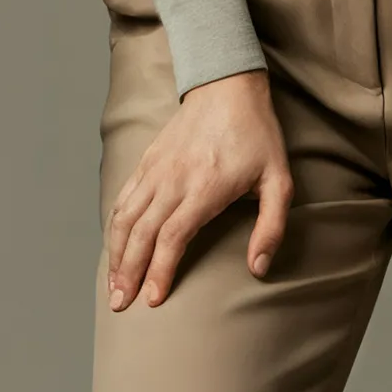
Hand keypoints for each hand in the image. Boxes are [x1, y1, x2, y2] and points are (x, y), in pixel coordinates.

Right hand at [105, 67, 290, 310]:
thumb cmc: (257, 136)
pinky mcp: (146, 161)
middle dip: (128, 272)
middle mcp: (173, 180)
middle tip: (121, 304)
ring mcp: (155, 169)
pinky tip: (114, 248)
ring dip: (116, 254)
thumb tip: (258, 268)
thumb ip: (271, 227)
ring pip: (125, 217)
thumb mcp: (278, 181)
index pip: (172, 238)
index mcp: (204, 188)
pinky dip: (114, 227)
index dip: (159, 272)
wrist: (227, 86)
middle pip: (141, 233)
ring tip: (113, 285)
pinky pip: (123, 198)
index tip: (153, 300)